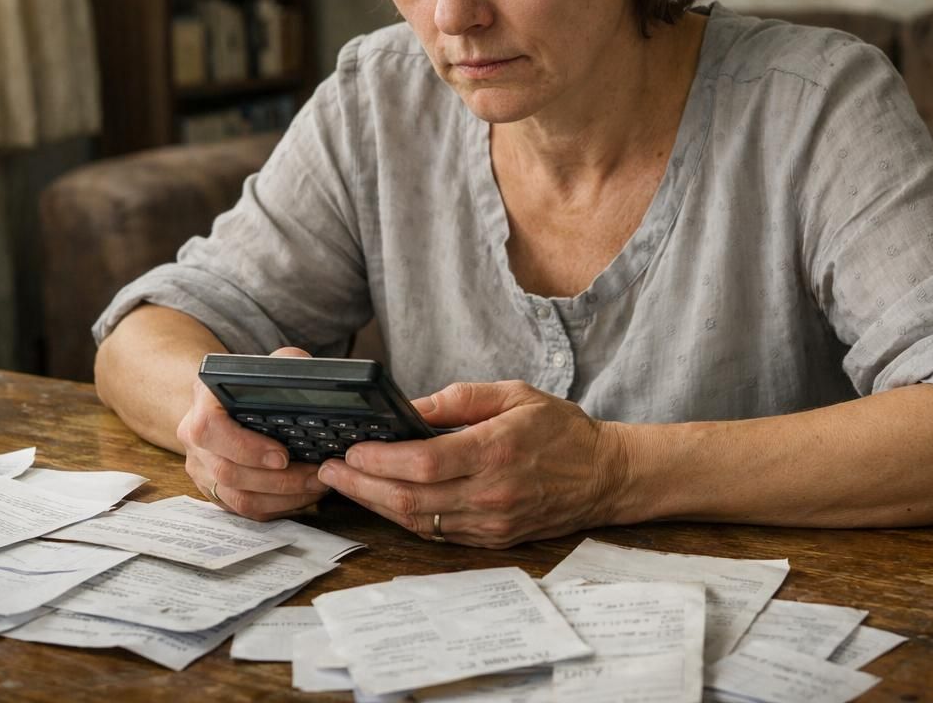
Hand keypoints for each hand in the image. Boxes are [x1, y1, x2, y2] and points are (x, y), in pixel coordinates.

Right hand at [176, 346, 328, 519]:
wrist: (220, 404)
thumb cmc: (248, 385)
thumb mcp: (265, 366)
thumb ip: (285, 365)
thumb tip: (311, 376)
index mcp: (202, 403)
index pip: (210, 429)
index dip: (247, 447)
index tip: (283, 455)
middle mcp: (195, 441)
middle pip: (228, 472)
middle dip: (278, 480)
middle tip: (316, 475)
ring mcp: (201, 470)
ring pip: (237, 498)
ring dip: (282, 497)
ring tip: (316, 485)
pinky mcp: (213, 492)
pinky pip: (244, 510)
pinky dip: (277, 507)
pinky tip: (303, 494)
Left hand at [315, 380, 629, 547]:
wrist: (604, 476)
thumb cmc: (560, 429)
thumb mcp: (513, 394)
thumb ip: (459, 400)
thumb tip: (410, 409)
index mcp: (495, 451)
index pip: (423, 463)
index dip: (380, 459)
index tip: (350, 448)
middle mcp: (490, 493)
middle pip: (410, 499)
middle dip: (361, 485)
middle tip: (328, 470)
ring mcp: (490, 522)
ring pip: (417, 522)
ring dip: (375, 504)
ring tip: (345, 484)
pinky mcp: (491, 539)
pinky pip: (436, 533)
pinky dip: (404, 518)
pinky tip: (383, 500)